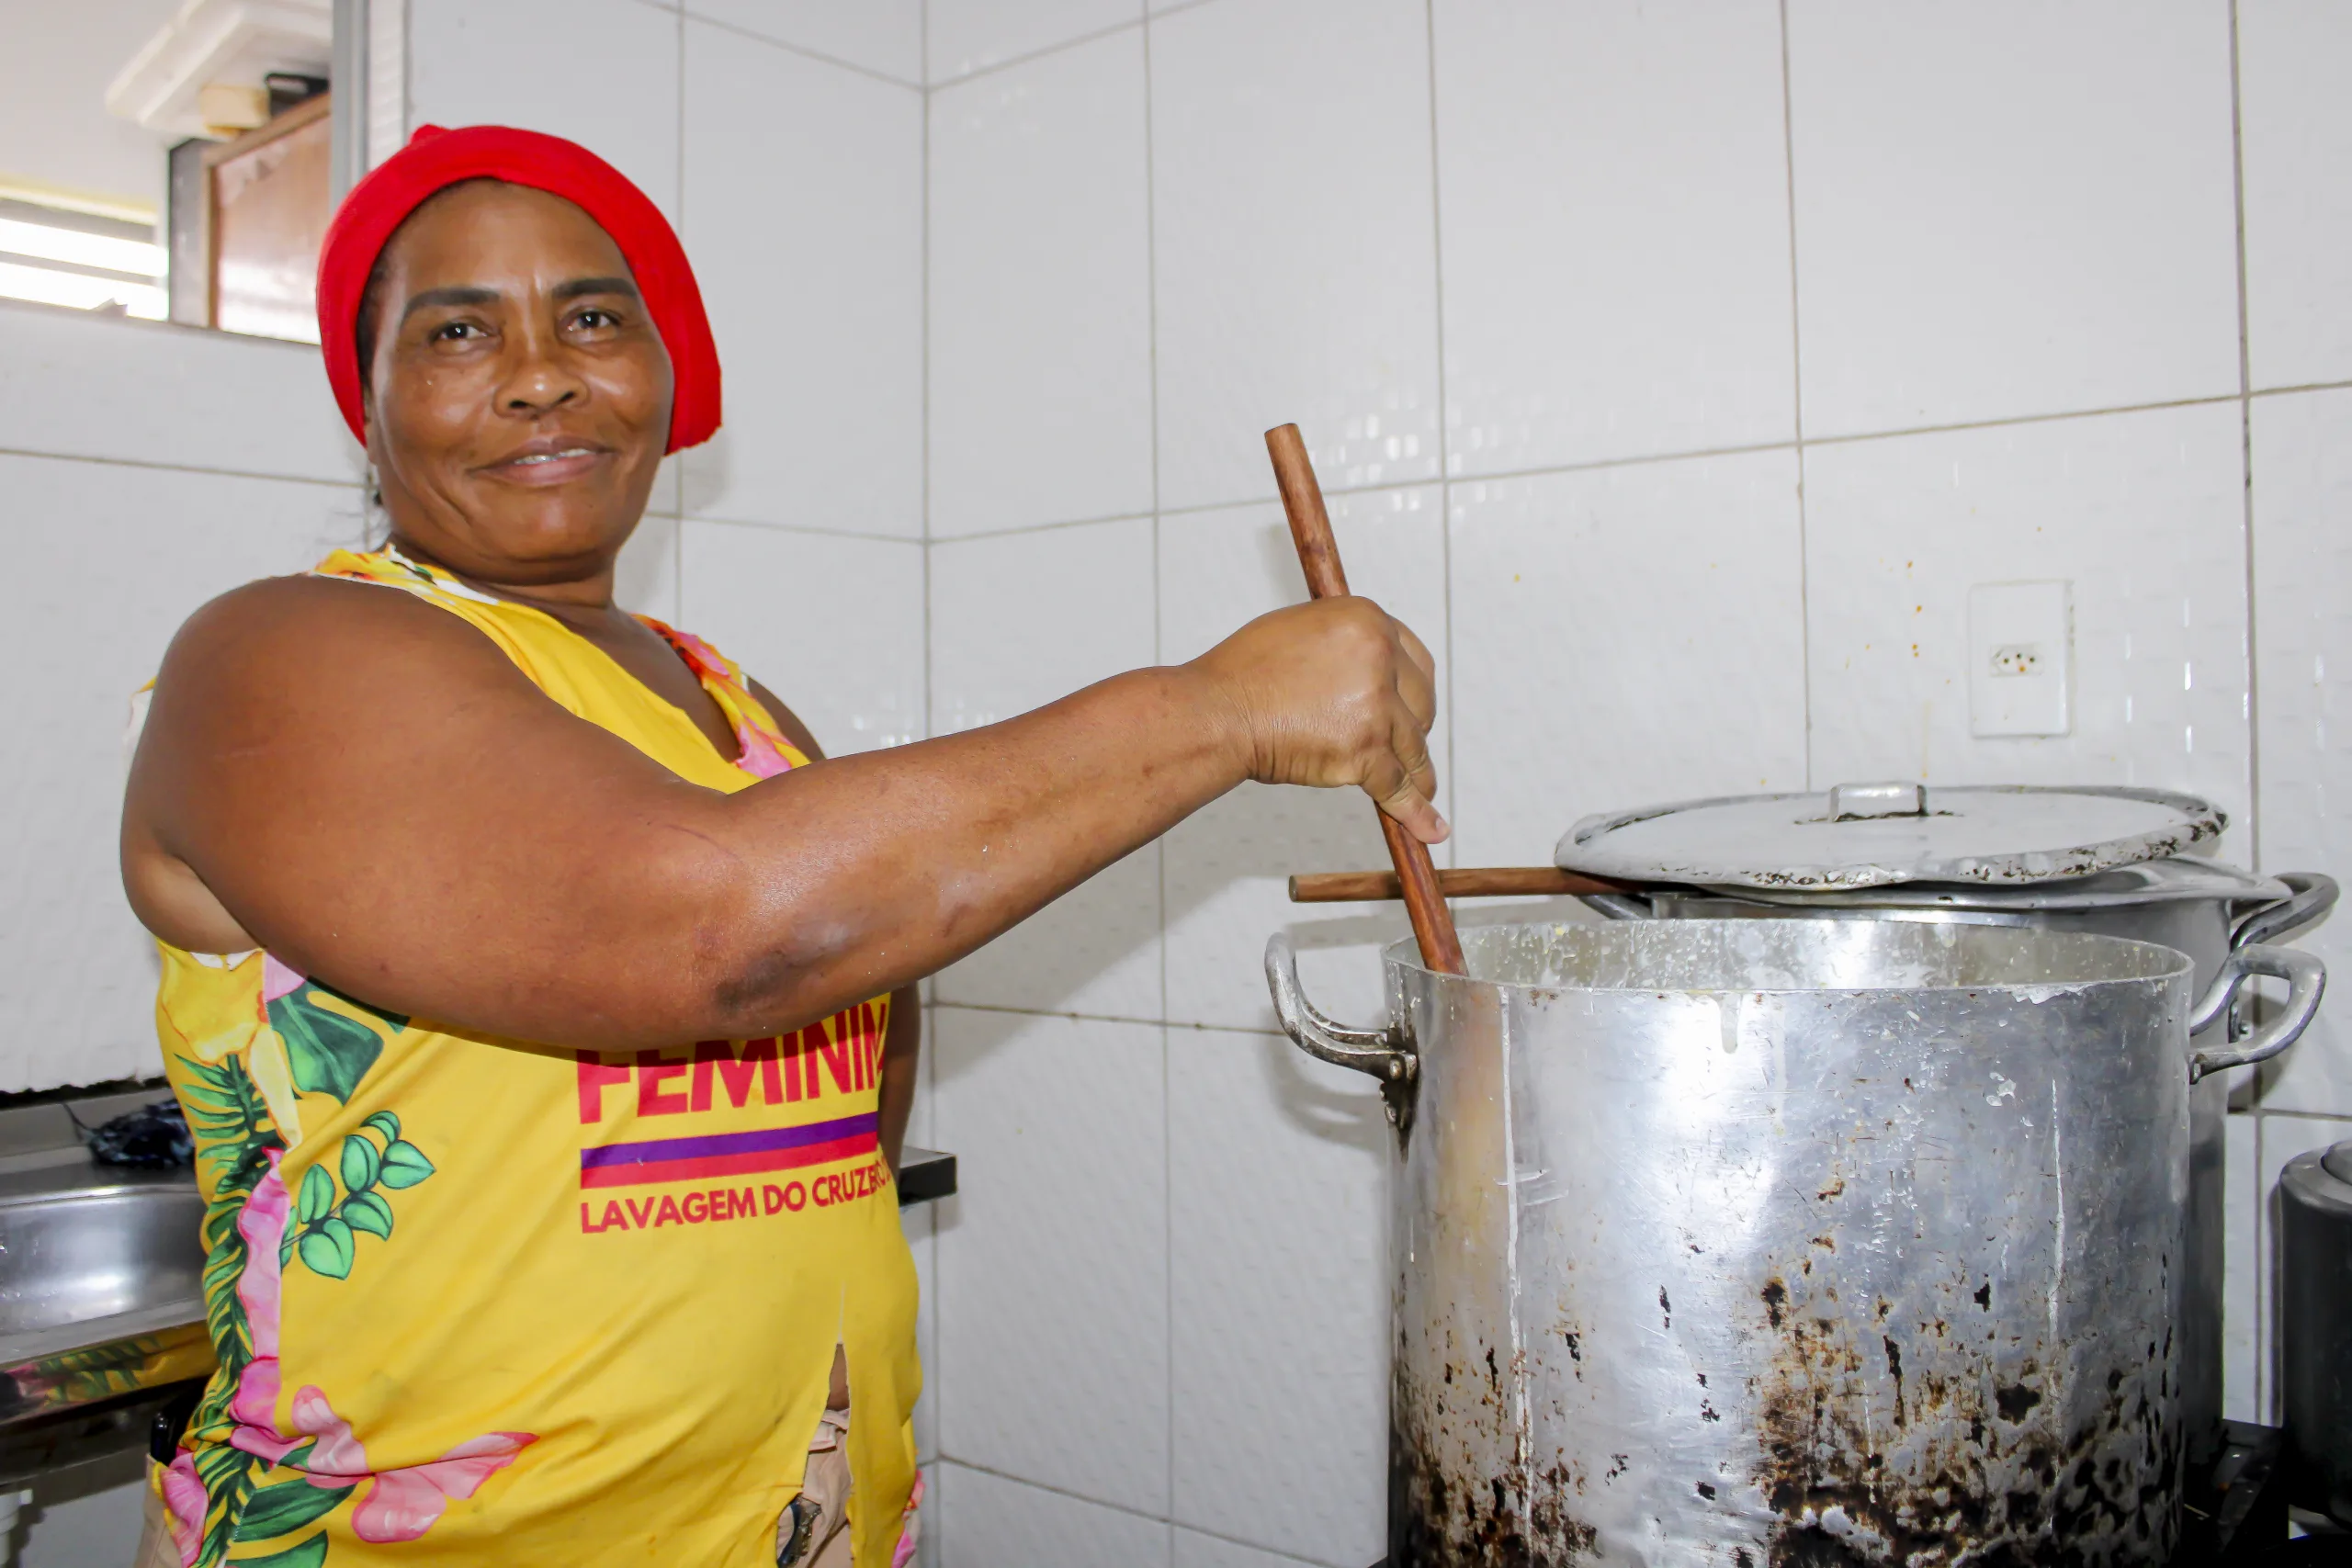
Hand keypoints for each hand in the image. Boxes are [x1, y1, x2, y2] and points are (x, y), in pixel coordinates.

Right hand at [1187, 596, 1445, 842]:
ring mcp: (1375, 705)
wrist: (1217, 712)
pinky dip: (1415, 811)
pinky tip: (1430, 827)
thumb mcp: (1303, 630)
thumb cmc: (1243, 674)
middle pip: (1421, 704)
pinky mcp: (1365, 750)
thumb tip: (1366, 667)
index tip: (1414, 709)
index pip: (1416, 660)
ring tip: (1422, 791)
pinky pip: (1398, 786)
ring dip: (1418, 774)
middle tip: (1403, 748)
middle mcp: (1379, 657)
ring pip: (1413, 748)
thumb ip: (1344, 644)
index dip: (1415, 691)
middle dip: (1414, 730)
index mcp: (1367, 620)